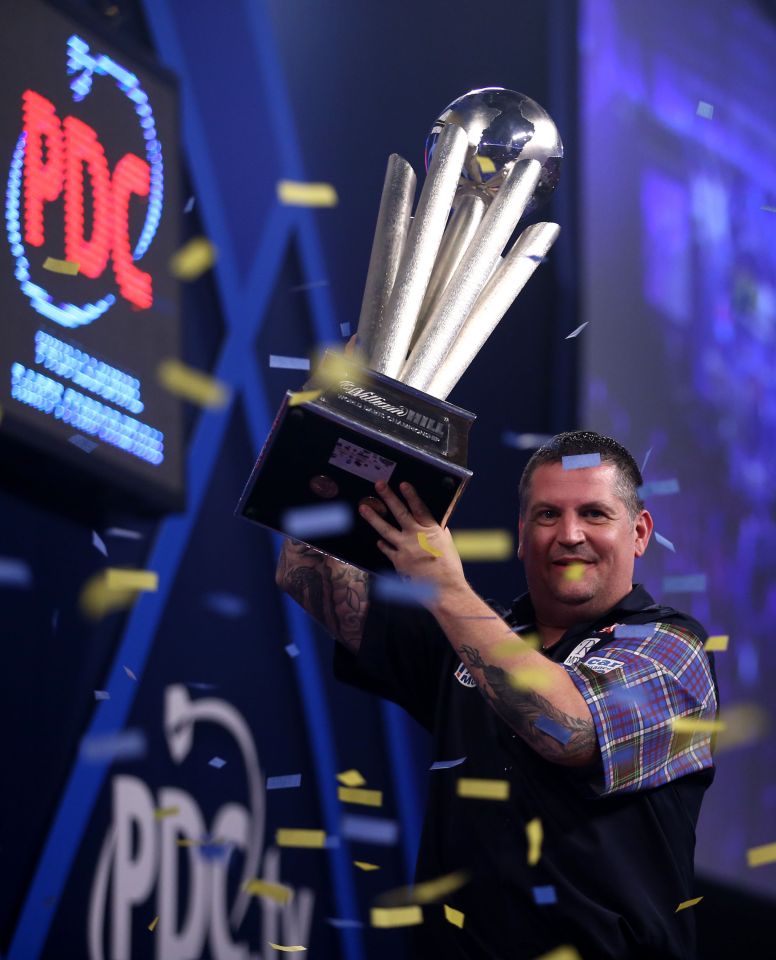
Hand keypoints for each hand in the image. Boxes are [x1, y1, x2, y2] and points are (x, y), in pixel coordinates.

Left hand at [358, 480, 466, 600]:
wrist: (443, 589)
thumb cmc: (450, 567)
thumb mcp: (448, 545)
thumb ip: (440, 533)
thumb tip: (438, 524)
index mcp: (431, 530)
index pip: (419, 507)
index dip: (411, 495)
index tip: (402, 484)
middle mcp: (416, 535)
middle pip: (399, 513)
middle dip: (388, 497)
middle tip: (379, 485)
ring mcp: (405, 548)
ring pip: (385, 529)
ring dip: (373, 517)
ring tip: (363, 508)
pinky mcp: (398, 561)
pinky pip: (387, 549)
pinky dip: (383, 545)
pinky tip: (378, 541)